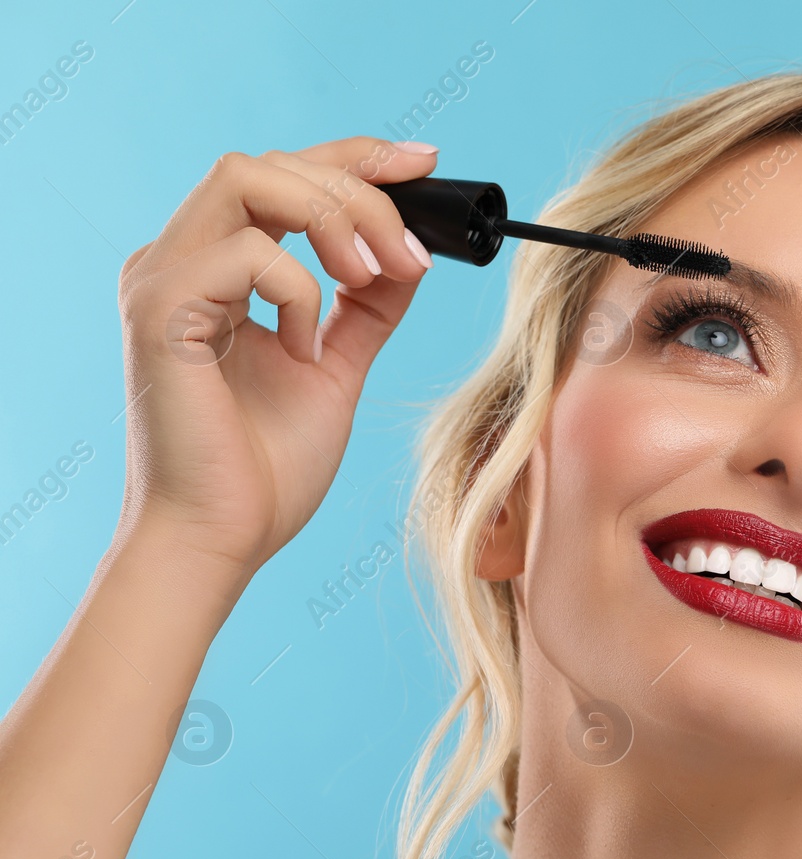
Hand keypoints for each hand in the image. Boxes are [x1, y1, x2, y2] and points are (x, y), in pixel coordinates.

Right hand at [115, 136, 439, 575]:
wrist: (222, 539)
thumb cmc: (265, 470)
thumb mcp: (337, 367)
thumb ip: (368, 307)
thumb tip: (410, 252)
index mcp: (216, 270)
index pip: (283, 175)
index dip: (356, 157)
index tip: (424, 165)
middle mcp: (179, 260)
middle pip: (271, 162)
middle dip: (359, 192)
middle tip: (412, 255)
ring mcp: (161, 279)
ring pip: (248, 176)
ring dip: (331, 218)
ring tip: (368, 281)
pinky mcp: (158, 309)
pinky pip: (244, 251)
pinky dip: (298, 291)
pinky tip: (304, 352)